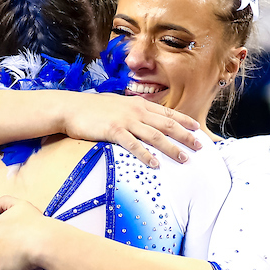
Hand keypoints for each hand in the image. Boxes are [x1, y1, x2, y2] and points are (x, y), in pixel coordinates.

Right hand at [61, 93, 202, 168]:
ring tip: (183, 159)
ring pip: (155, 136)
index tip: (198, 130)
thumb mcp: (118, 104)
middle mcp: (136, 111)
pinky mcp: (113, 131)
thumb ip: (133, 111)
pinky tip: (155, 164)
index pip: (168, 113)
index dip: (185, 121)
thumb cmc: (93, 109)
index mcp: (139, 104)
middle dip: (186, 136)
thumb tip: (145, 119)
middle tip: (200, 148)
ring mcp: (126, 121)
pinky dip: (146, 155)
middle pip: (167, 125)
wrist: (70, 108)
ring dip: (171, 148)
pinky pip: (134, 145)